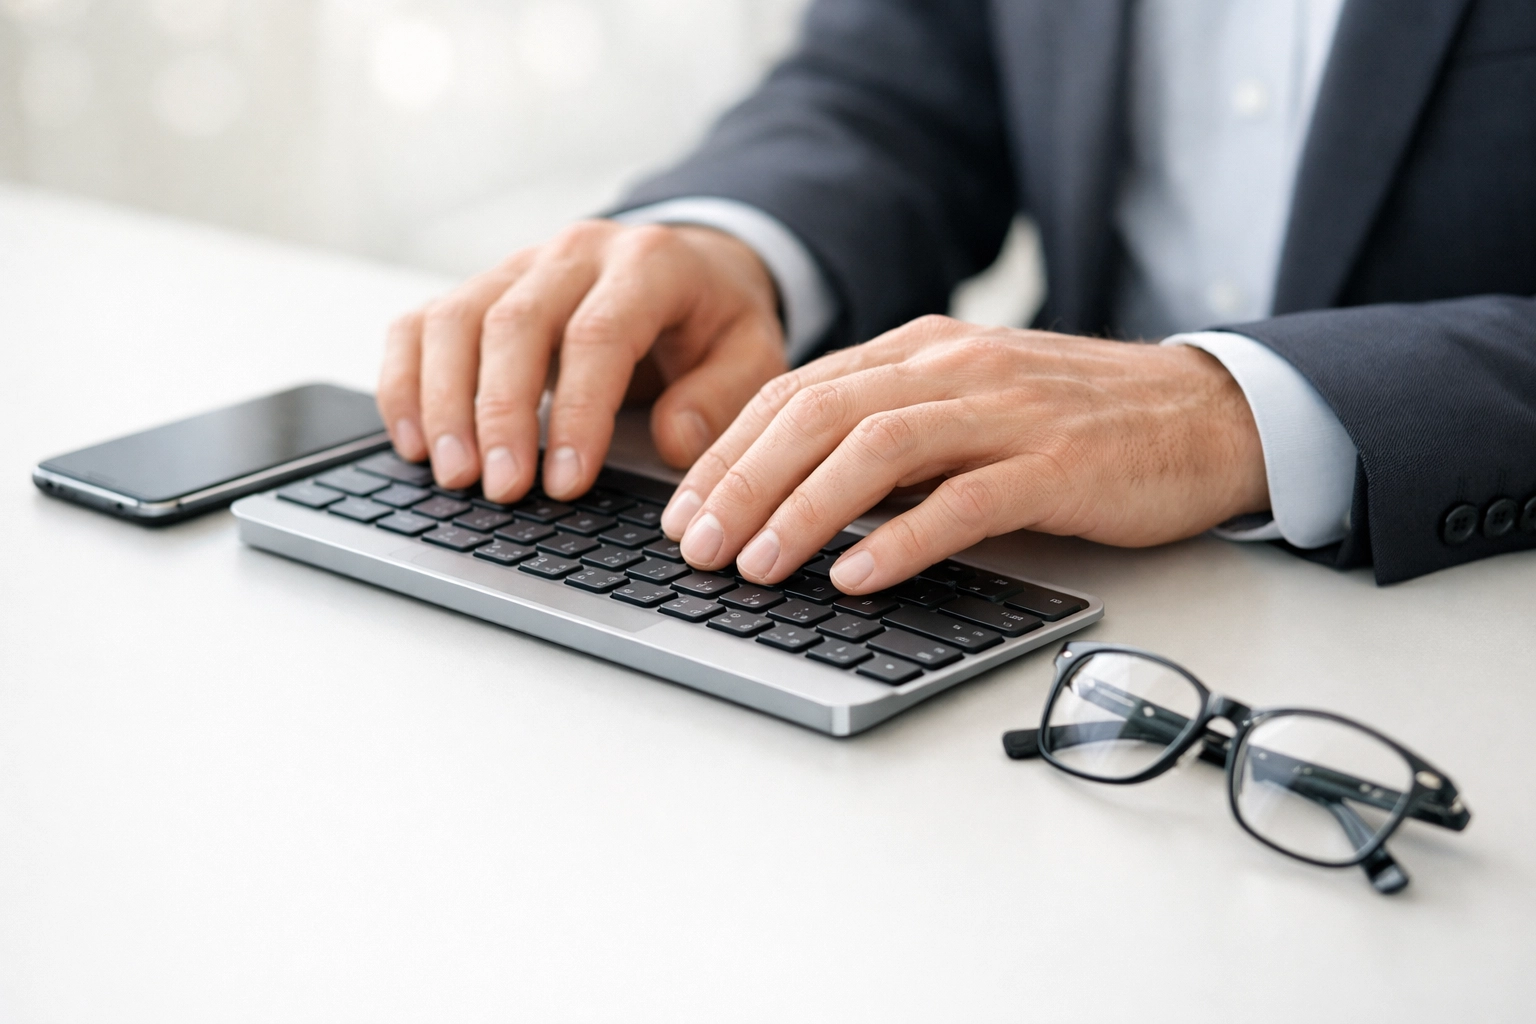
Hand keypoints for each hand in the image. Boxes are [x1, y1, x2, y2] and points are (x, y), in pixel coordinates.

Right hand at [377, 221, 787, 500]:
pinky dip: (406, 381)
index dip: (576, 411)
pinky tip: (414, 441)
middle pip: (514, 323)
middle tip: (501, 489)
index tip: (565, 480)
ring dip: (443, 402)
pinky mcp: (481, 289)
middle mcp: (574, 254)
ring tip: (454, 476)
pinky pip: (421, 324)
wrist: (693, 265)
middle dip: (499, 413)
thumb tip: (672, 442)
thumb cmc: (716, 319)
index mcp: (648, 264)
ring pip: (455, 320)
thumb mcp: (752, 353)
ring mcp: (519, 267)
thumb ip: (721, 397)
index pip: (598, 334)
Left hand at [659, 316, 1269, 593]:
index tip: (683, 511)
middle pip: (819, 414)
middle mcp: (953, 367)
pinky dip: (901, 540)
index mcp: (921, 350)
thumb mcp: (968, 405)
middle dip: (743, 483)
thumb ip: (893, 431)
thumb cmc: (1077, 421)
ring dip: (805, 511)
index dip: (728, 452)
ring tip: (757, 567)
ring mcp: (1006, 411)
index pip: (796, 392)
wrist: (1205, 413)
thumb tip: (798, 491)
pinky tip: (855, 578)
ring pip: (878, 448)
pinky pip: (964, 500)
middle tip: (695, 548)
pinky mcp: (1057, 464)